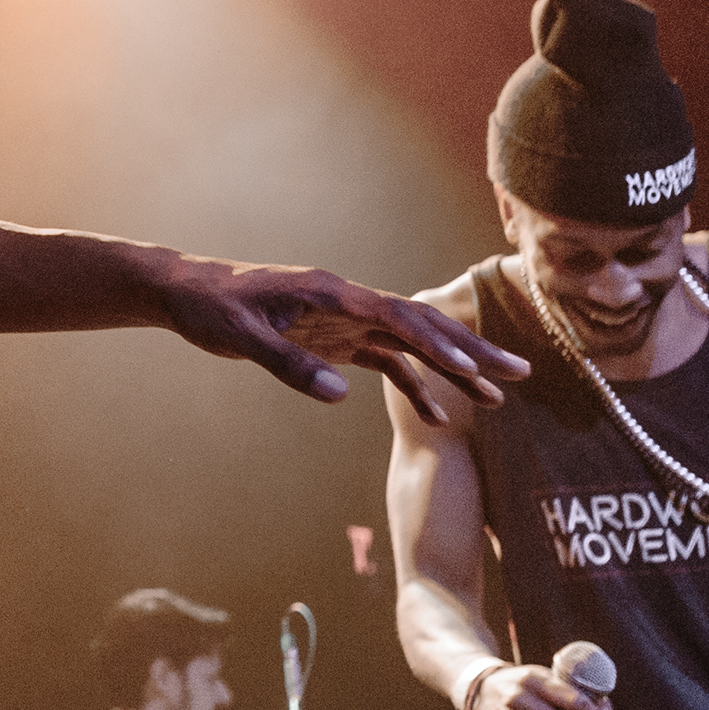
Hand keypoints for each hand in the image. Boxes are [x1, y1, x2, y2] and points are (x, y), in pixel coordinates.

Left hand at [153, 257, 525, 422]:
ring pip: (411, 345)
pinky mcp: (334, 339)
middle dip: (472, 350)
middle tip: (522, 372)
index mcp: (331, 293)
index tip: (479, 366)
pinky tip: (436, 415)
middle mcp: (347, 303)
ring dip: (453, 370)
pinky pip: (384, 362)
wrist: (186, 293)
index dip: (441, 342)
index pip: (399, 318)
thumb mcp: (240, 339)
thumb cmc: (210, 309)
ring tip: (498, 399)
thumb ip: (288, 365)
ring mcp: (344, 321)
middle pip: (421, 325)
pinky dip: (412, 385)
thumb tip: (341, 395)